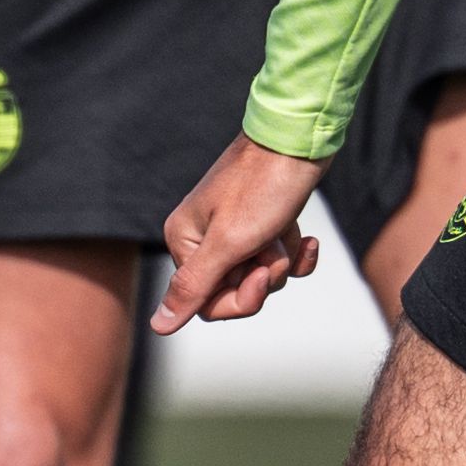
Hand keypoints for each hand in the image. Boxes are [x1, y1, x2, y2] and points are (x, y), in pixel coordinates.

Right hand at [154, 134, 329, 331]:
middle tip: (273, 249)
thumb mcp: (228, 243)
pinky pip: (279, 258)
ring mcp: (236, 229)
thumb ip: (193, 287)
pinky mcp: (263, 222)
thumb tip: (158, 325)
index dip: (240, 299)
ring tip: (284, 230)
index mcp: (185, 240)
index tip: (263, 274)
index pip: (205, 303)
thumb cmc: (264, 184)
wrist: (300, 139)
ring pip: (260, 275)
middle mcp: (204, 236)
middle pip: (234, 290)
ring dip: (282, 260)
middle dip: (264, 276)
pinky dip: (296, 252)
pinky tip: (307, 238)